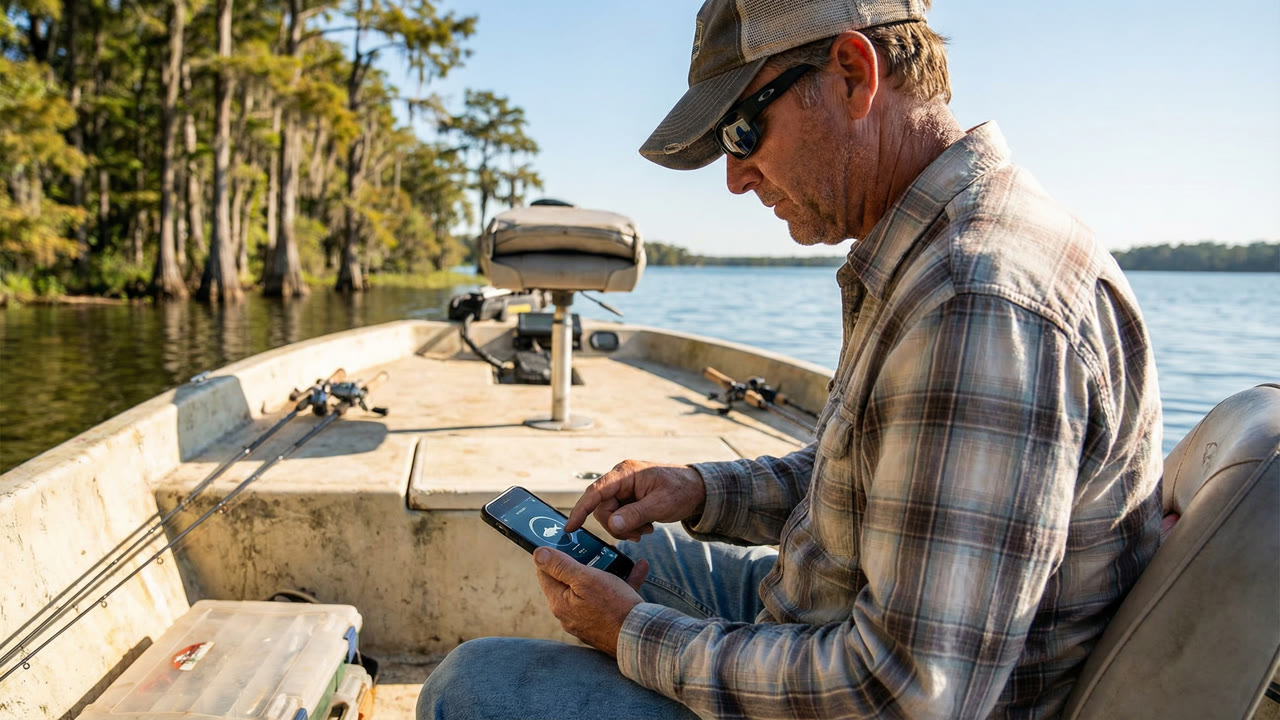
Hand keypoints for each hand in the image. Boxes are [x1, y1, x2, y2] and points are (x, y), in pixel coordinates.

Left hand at [534, 547, 649, 656]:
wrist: (642, 637)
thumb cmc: (614, 607)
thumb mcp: (585, 579)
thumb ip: (560, 566)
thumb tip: (538, 553)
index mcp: (559, 602)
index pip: (544, 572)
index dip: (552, 554)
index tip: (564, 539)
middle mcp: (569, 613)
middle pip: (569, 579)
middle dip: (583, 561)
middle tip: (595, 547)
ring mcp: (587, 619)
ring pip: (593, 587)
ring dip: (606, 570)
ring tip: (618, 556)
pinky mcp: (605, 622)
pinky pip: (610, 598)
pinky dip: (622, 583)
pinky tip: (639, 568)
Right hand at [565, 460, 705, 540]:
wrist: (698, 491)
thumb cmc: (682, 491)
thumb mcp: (660, 505)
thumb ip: (635, 514)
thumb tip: (611, 525)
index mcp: (626, 473)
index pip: (596, 492)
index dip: (581, 509)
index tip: (570, 528)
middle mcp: (621, 479)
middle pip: (603, 509)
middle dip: (618, 526)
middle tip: (640, 534)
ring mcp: (624, 490)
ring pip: (611, 516)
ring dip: (626, 528)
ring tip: (647, 529)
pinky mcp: (628, 499)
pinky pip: (619, 517)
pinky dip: (631, 526)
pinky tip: (647, 526)